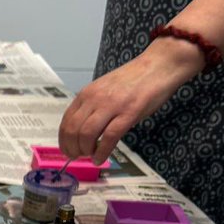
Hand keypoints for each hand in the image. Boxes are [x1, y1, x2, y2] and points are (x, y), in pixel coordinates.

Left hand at [59, 38, 205, 162]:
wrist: (159, 64)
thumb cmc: (133, 80)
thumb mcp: (105, 90)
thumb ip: (93, 107)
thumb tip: (82, 130)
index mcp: (87, 93)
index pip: (66, 121)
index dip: (63, 140)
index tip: (67, 150)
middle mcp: (95, 98)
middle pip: (73, 130)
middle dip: (72, 148)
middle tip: (78, 156)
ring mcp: (112, 105)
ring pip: (87, 134)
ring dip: (85, 150)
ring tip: (90, 156)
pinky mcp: (129, 112)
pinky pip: (109, 137)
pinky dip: (102, 152)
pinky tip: (100, 158)